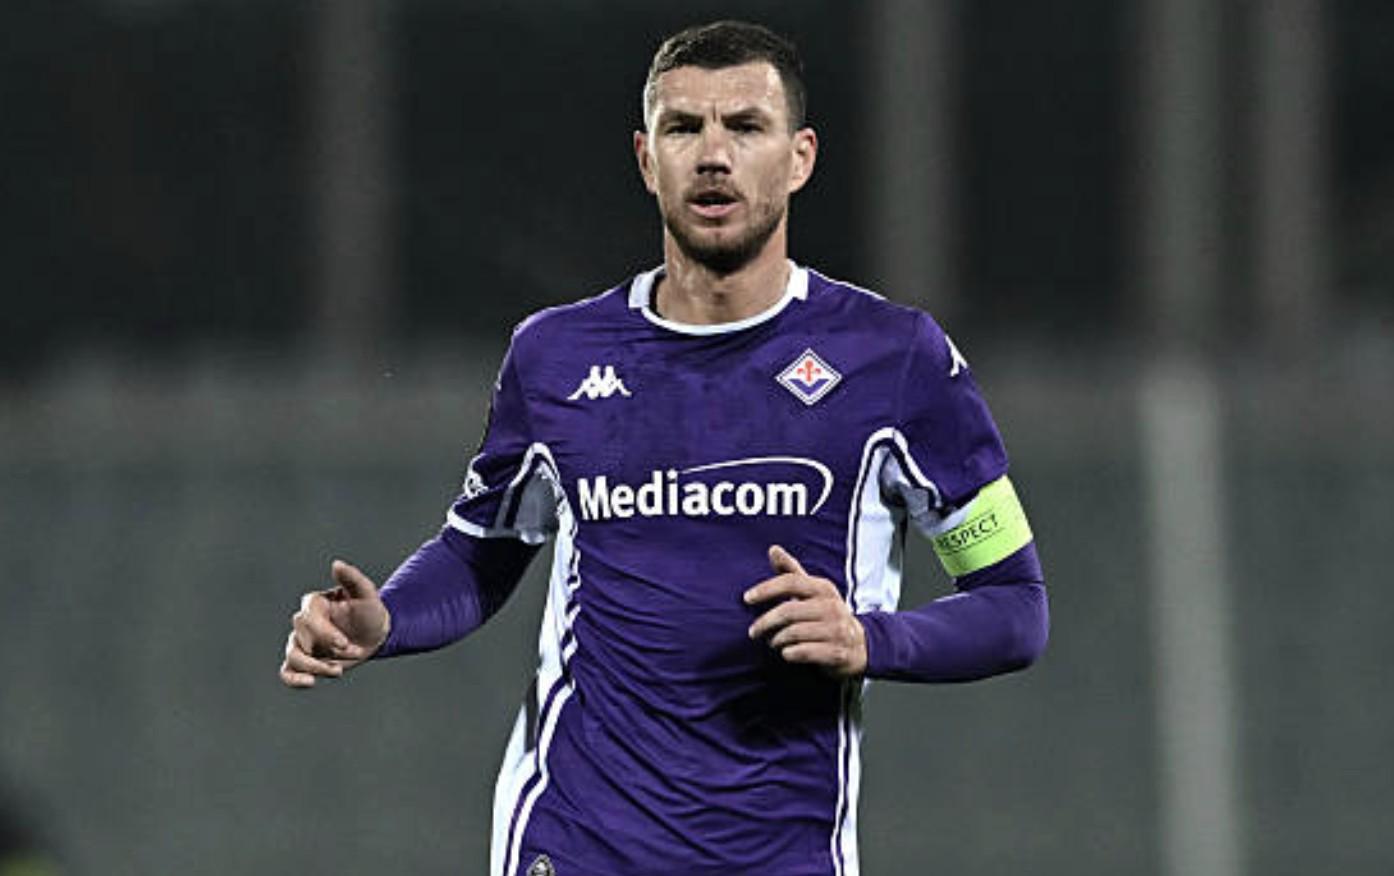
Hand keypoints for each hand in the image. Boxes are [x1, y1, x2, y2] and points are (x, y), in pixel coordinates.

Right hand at [280, 559, 390, 688]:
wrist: (374, 635)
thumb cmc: (369, 611)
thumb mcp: (367, 594)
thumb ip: (352, 578)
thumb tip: (336, 564)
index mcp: (314, 604)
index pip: (308, 617)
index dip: (324, 632)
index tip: (344, 643)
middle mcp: (304, 624)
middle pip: (301, 638)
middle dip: (328, 648)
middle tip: (353, 650)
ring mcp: (302, 643)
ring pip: (293, 656)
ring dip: (315, 666)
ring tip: (338, 670)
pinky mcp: (304, 662)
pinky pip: (287, 672)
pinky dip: (293, 679)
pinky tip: (309, 682)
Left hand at [744, 545, 866, 678]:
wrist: (860, 645)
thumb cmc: (827, 615)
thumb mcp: (813, 591)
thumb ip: (791, 571)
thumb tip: (773, 549)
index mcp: (824, 588)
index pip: (791, 582)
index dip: (766, 589)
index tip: (747, 598)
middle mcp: (832, 607)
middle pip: (789, 610)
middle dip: (766, 622)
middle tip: (754, 631)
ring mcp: (837, 630)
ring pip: (794, 633)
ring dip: (777, 640)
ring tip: (773, 642)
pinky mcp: (838, 653)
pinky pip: (805, 652)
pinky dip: (790, 653)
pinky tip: (786, 653)